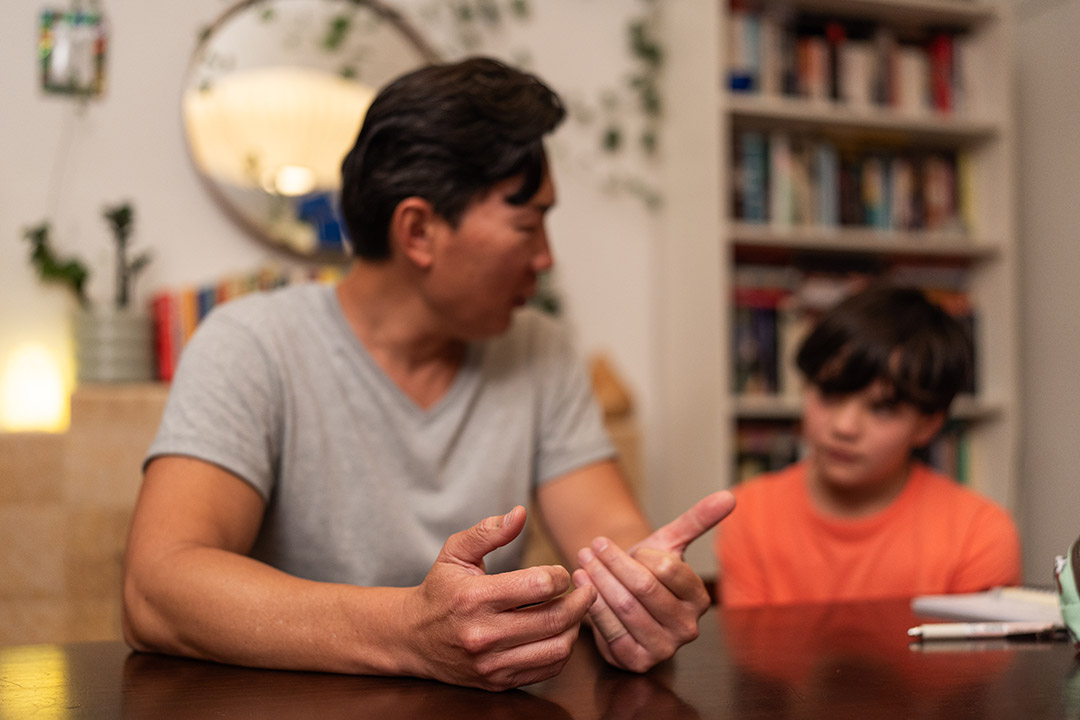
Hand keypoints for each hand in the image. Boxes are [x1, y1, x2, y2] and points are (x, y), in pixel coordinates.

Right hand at [402, 506, 596, 690]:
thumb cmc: (439, 589)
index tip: (560, 573)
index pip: (539, 586)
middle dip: (580, 601)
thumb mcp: (455, 553)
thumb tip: (521, 513)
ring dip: (576, 627)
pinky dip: (563, 650)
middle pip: (554, 618)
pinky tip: (561, 632)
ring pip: (557, 648)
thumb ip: (488, 531)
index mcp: (475, 597)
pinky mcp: (498, 681)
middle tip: (586, 589)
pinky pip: (547, 669)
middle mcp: (483, 634)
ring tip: (576, 611)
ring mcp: (491, 663)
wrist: (412, 638)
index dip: (560, 576)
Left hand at [572, 491, 735, 672]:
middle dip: (613, 564)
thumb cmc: (647, 570)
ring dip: (598, 581)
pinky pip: (610, 631)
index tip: (622, 544)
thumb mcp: (670, 543)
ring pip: (625, 608)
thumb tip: (729, 496)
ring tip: (582, 561)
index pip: (667, 568)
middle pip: (643, 588)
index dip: (638, 554)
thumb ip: (698, 520)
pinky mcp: (637, 661)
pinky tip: (582, 585)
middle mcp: (688, 628)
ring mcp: (664, 649)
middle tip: (591, 547)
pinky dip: (592, 604)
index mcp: (700, 598)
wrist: (625, 600)